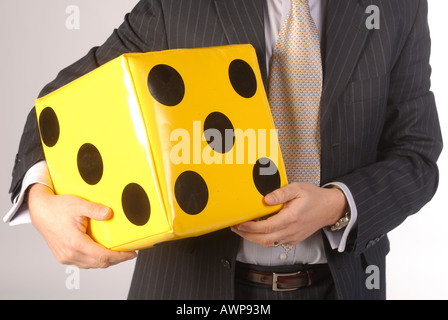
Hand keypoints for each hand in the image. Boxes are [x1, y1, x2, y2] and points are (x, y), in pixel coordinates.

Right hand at [28, 184, 136, 268]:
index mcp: (75, 243)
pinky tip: (102, 252)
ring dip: (105, 261)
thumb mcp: (78, 204)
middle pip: (99, 263)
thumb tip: (109, 213)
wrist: (40, 210)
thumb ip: (95, 209)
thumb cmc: (57, 207)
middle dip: (116, 260)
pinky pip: (83, 263)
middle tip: (128, 253)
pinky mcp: (63, 256)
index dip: (120, 256)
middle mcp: (70, 254)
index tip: (131, 253)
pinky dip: (95, 260)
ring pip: (91, 265)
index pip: (103, 256)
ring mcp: (66, 257)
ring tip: (118, 253)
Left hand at [231, 182, 347, 247]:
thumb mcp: (298, 188)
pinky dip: (263, 239)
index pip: (266, 227)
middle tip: (235, 227)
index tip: (240, 223)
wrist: (330, 208)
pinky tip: (256, 231)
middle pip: (263, 239)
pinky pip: (274, 243)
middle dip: (246, 235)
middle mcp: (291, 230)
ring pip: (268, 243)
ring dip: (253, 238)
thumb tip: (266, 199)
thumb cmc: (315, 197)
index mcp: (291, 218)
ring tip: (242, 229)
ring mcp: (292, 237)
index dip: (250, 227)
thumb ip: (281, 193)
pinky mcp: (293, 239)